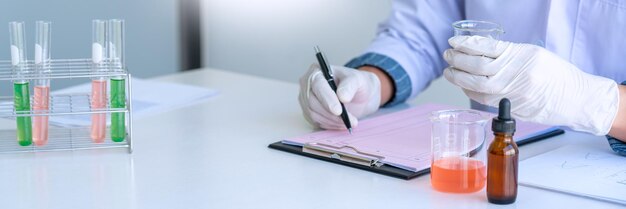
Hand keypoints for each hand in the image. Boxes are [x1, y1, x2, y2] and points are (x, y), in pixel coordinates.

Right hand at [298, 64, 380, 129]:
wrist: (358, 95)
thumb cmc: (356, 83)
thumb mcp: (358, 79)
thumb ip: (350, 85)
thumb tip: (342, 97)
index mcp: (317, 71)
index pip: (317, 85)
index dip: (327, 99)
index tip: (338, 111)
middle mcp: (308, 85)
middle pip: (313, 102)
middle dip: (331, 114)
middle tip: (349, 120)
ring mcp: (307, 100)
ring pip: (314, 114)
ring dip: (333, 121)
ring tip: (350, 122)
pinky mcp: (309, 113)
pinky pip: (317, 122)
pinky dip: (331, 125)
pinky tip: (343, 124)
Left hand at [443, 36, 618, 134]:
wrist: (576, 99)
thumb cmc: (557, 74)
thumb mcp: (533, 55)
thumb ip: (507, 54)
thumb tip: (478, 52)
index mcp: (522, 55)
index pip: (487, 48)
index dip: (466, 44)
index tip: (454, 42)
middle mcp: (516, 74)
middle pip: (477, 67)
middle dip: (458, 60)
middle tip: (447, 55)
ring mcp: (513, 92)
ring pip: (477, 84)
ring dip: (459, 77)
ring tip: (449, 70)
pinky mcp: (511, 107)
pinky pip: (483, 99)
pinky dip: (469, 91)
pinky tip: (463, 85)